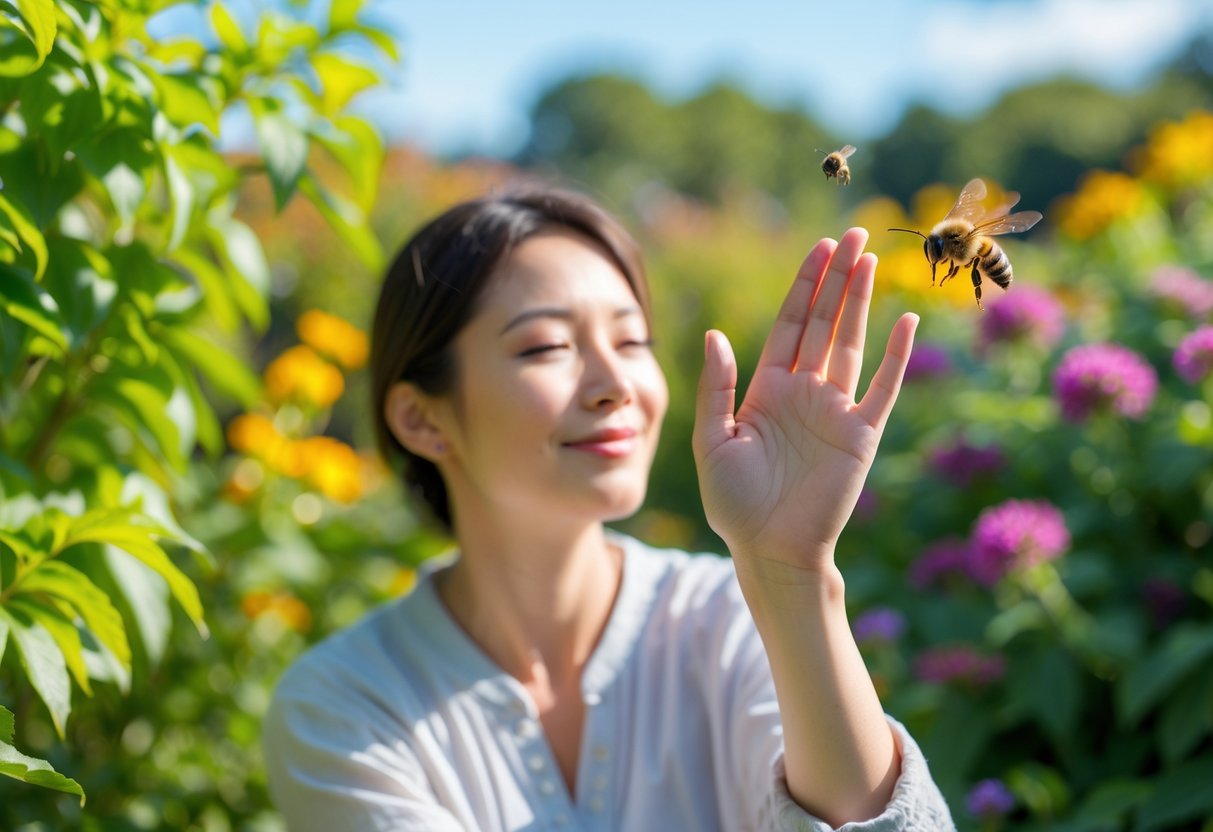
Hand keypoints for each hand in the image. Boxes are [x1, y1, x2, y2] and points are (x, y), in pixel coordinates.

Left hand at [693, 228, 916, 572]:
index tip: (819, 248)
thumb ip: (716, 388)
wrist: (769, 550)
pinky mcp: (861, 435)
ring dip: (861, 303)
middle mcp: (805, 391)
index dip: (805, 286)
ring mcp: (836, 410)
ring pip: (852, 344)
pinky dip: (896, 357)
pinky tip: (905, 321)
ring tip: (871, 260)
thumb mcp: (712, 441)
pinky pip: (883, 388)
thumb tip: (715, 334)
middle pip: (825, 323)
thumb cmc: (735, 503)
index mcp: (768, 389)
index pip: (791, 324)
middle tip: (853, 234)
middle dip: (838, 279)